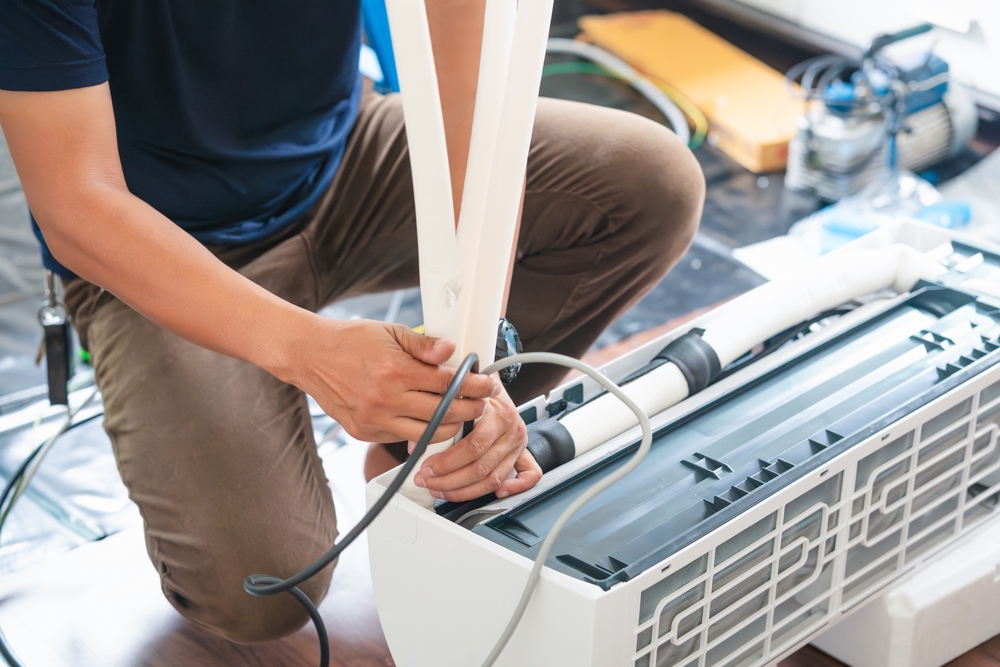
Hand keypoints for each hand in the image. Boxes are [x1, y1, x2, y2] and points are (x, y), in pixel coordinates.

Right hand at [286, 317, 498, 443]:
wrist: (310, 356)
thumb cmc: (352, 341)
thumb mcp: (391, 332)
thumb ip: (424, 344)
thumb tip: (452, 350)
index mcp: (395, 371)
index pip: (448, 384)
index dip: (475, 385)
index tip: (488, 384)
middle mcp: (386, 400)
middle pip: (444, 414)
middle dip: (470, 408)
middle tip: (482, 401)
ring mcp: (375, 420)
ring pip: (427, 435)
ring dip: (450, 426)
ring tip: (460, 413)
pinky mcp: (364, 432)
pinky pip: (402, 438)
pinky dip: (421, 431)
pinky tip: (430, 419)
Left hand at [412, 385, 541, 501]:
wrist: (489, 382)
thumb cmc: (473, 389)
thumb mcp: (456, 395)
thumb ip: (438, 418)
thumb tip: (417, 446)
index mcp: (497, 414)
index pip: (472, 446)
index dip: (446, 463)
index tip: (426, 468)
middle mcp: (511, 430)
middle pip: (480, 468)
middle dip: (448, 480)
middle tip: (427, 481)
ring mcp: (517, 444)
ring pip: (493, 479)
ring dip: (464, 491)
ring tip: (441, 491)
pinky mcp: (522, 453)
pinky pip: (528, 475)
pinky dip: (515, 488)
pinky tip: (497, 494)